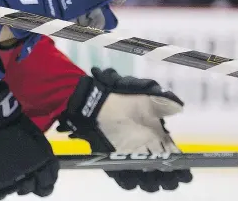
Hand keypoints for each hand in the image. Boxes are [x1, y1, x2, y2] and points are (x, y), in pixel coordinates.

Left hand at [58, 68, 191, 191]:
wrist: (101, 104)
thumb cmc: (125, 101)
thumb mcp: (148, 100)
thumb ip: (164, 104)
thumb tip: (179, 107)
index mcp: (159, 139)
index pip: (175, 157)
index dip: (180, 165)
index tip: (181, 168)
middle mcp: (148, 151)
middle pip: (164, 172)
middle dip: (168, 176)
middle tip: (165, 171)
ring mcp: (133, 157)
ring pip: (147, 179)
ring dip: (150, 182)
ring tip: (150, 175)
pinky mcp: (117, 161)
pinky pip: (125, 179)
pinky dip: (129, 181)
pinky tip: (132, 177)